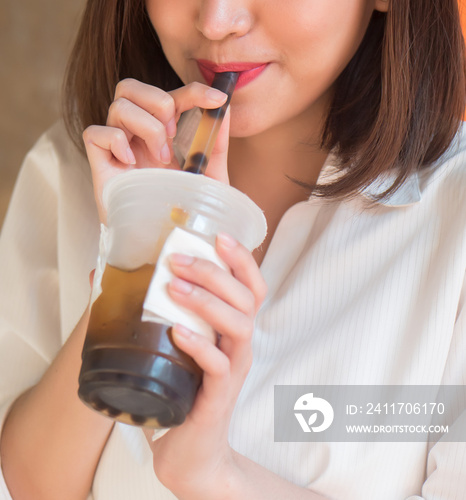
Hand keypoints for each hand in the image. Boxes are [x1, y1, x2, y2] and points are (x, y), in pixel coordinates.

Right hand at [82, 78, 228, 221]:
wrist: (165, 245)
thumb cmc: (185, 211)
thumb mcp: (209, 178)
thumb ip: (216, 146)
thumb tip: (225, 112)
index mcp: (162, 132)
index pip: (171, 95)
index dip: (193, 90)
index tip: (217, 98)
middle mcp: (136, 135)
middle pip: (130, 86)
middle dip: (158, 101)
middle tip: (173, 133)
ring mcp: (117, 148)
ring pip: (118, 105)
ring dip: (146, 127)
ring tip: (160, 158)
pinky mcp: (100, 165)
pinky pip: (95, 133)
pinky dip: (116, 141)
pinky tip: (132, 165)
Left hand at [144, 232, 266, 499]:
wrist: (189, 451)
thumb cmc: (183, 389)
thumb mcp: (175, 343)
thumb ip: (154, 307)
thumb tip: (107, 273)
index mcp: (233, 327)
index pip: (252, 285)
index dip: (242, 258)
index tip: (219, 235)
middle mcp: (240, 344)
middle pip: (247, 298)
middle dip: (216, 272)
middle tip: (179, 260)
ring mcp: (233, 370)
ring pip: (239, 326)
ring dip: (207, 302)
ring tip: (175, 288)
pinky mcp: (219, 396)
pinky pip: (219, 366)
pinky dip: (200, 345)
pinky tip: (178, 332)